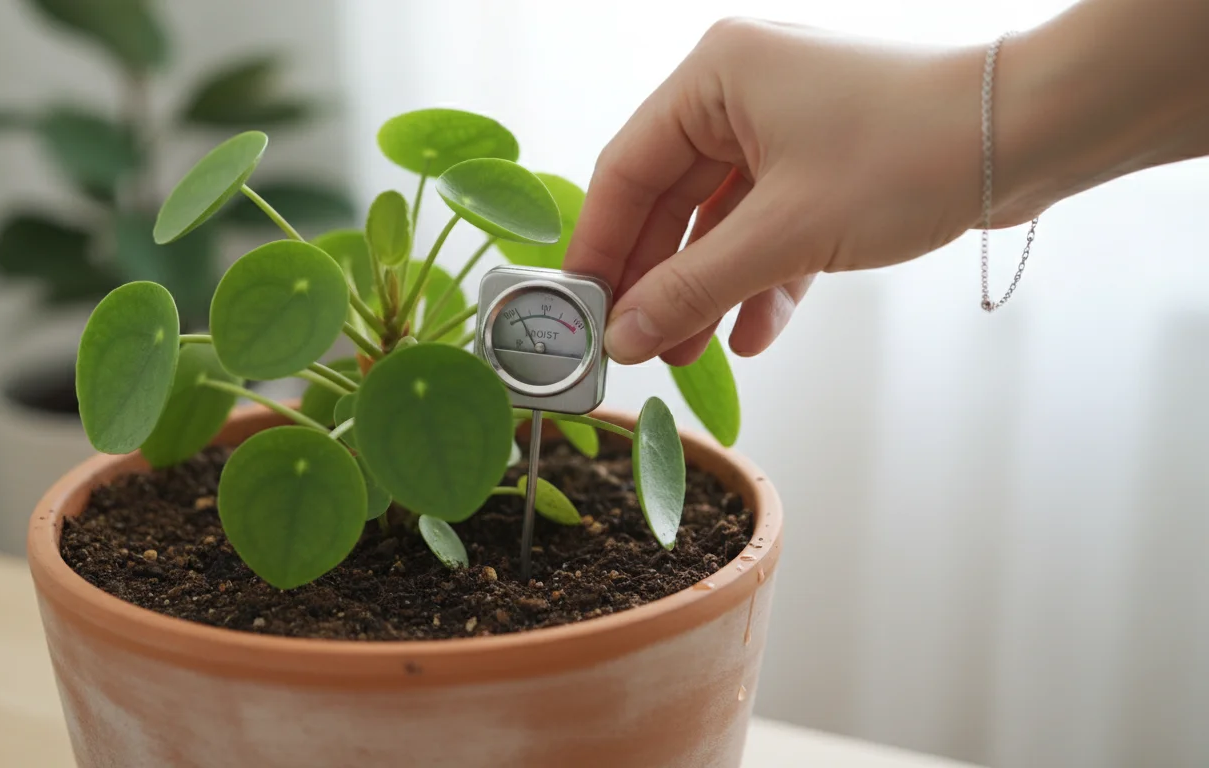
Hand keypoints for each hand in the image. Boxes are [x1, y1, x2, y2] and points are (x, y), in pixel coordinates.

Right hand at [565, 19, 992, 364]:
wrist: (1027, 136)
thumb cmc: (908, 155)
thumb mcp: (785, 234)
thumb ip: (693, 288)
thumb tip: (624, 339)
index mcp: (713, 78)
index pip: (625, 170)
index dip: (599, 248)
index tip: (578, 313)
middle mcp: (739, 93)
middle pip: (668, 199)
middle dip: (657, 278)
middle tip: (633, 346)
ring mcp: (781, 127)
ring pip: (718, 219)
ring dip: (705, 287)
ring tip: (685, 353)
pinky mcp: (819, 162)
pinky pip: (766, 225)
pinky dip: (757, 278)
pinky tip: (751, 334)